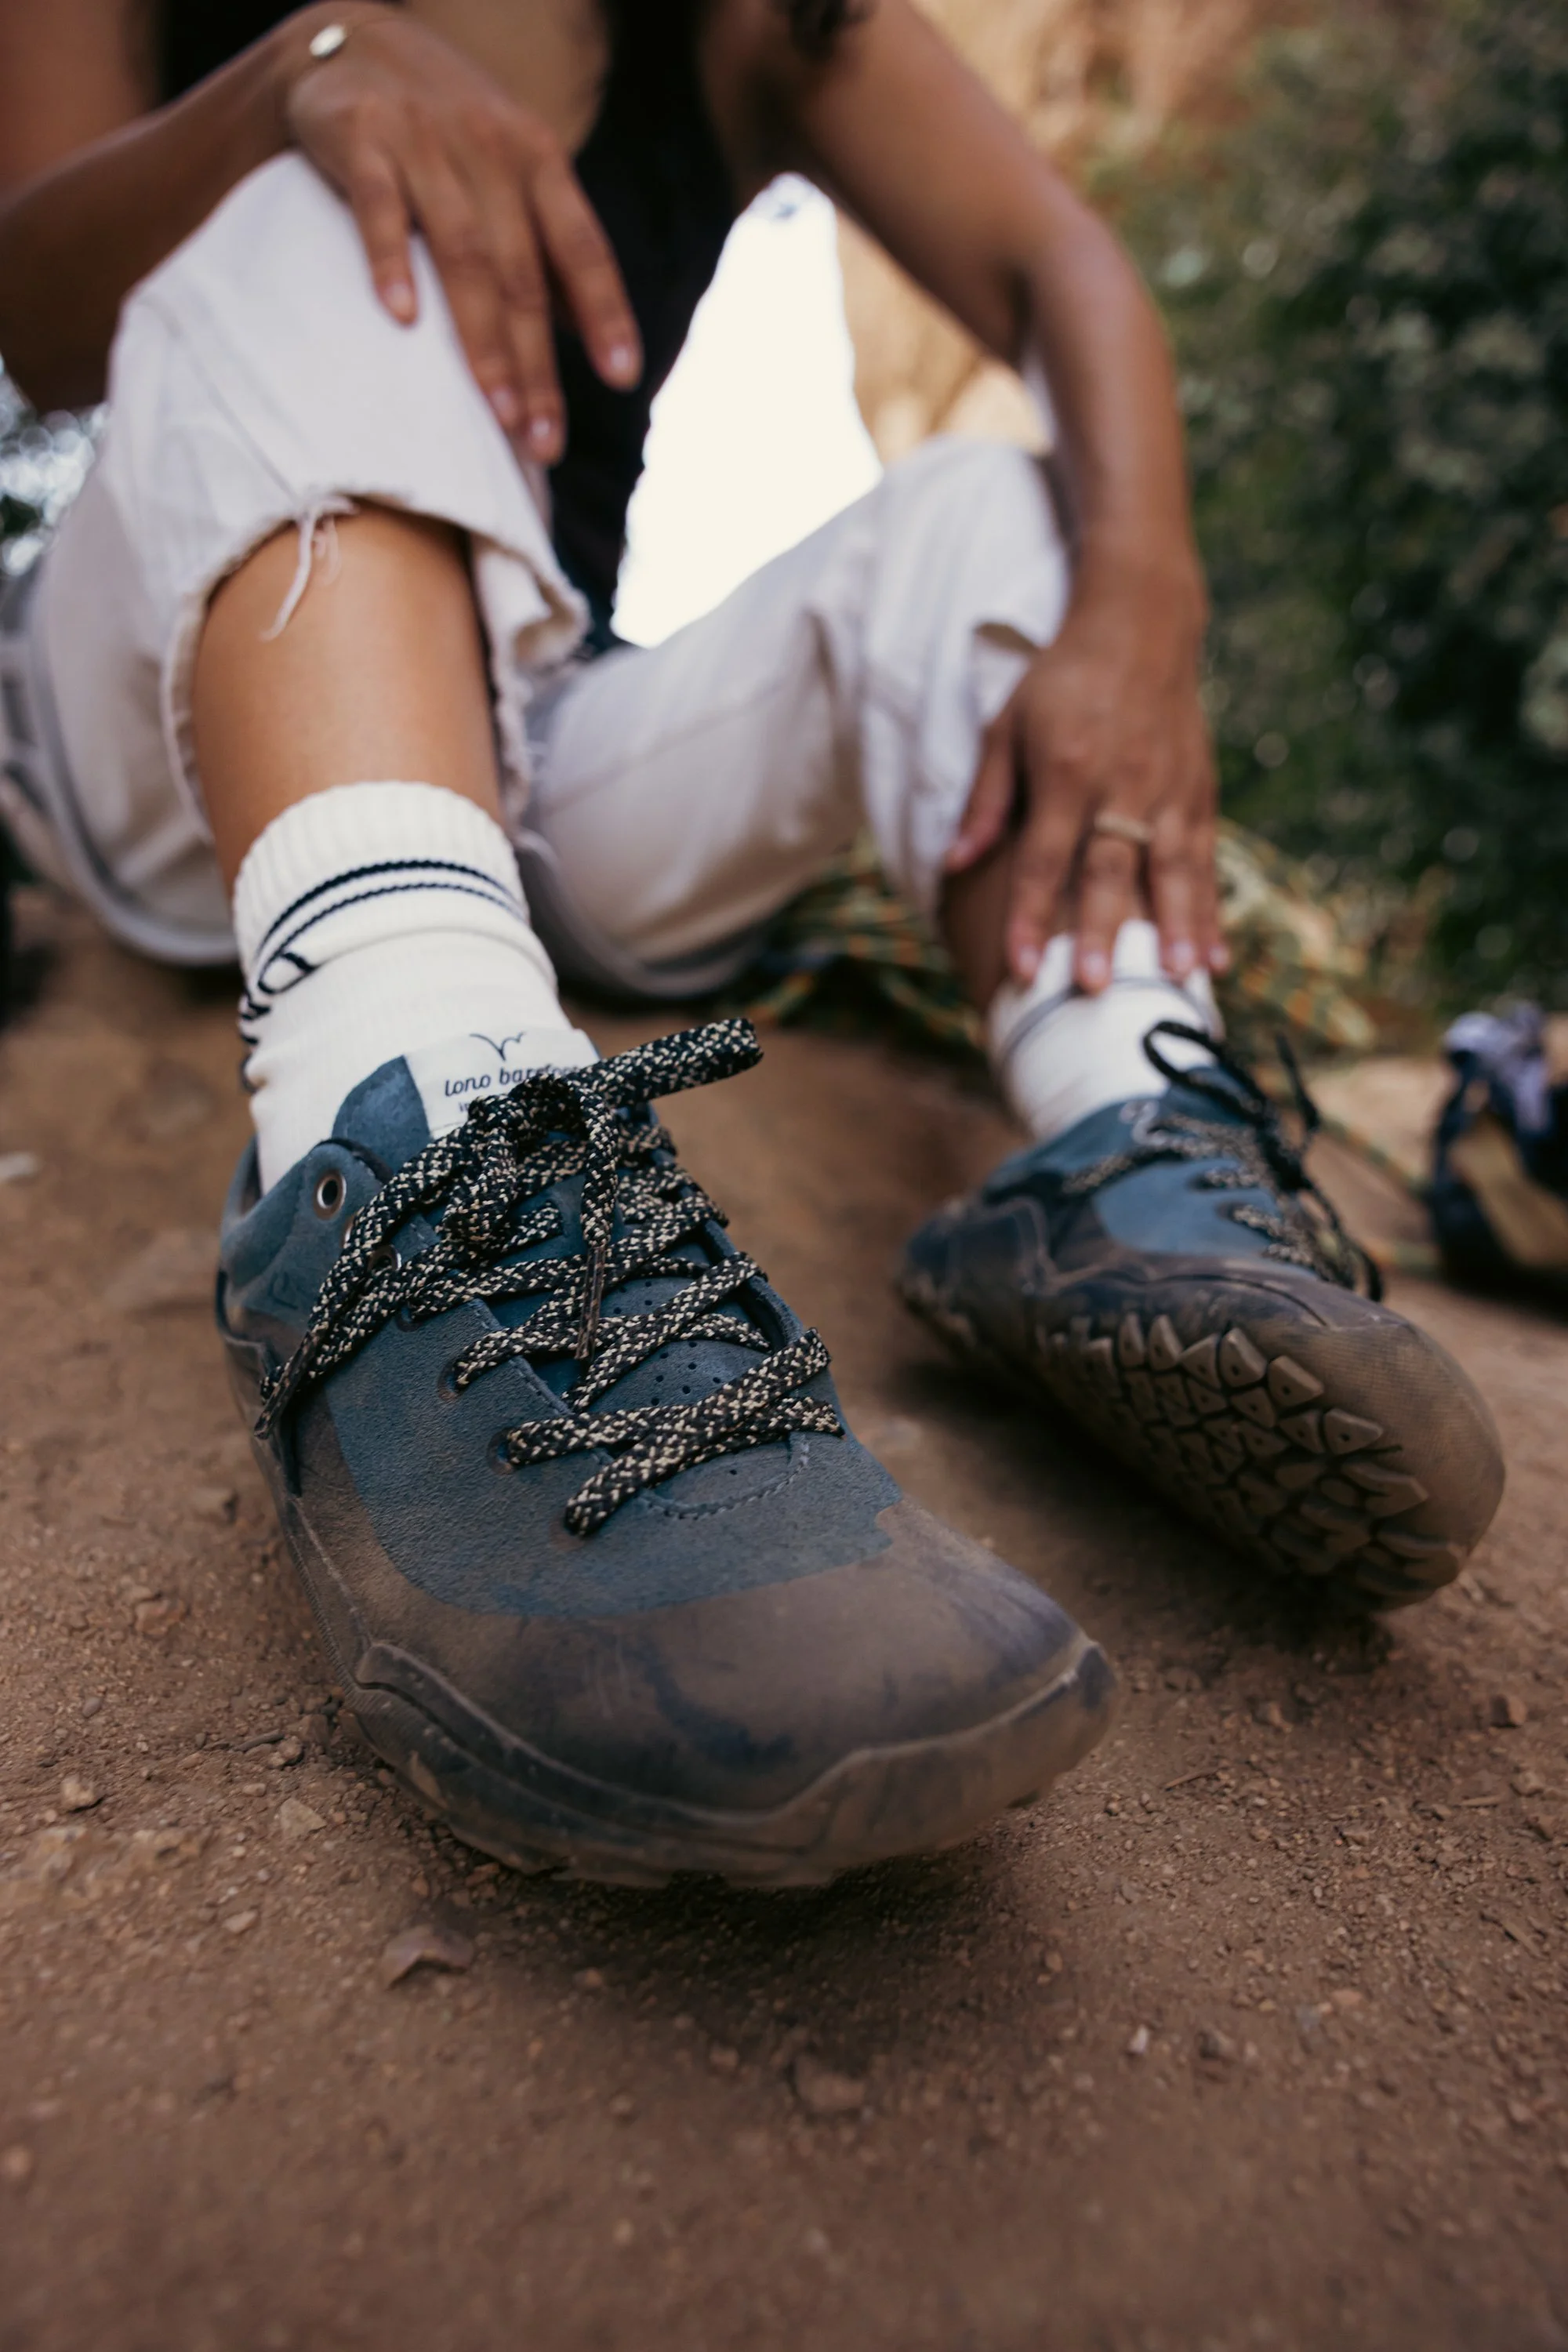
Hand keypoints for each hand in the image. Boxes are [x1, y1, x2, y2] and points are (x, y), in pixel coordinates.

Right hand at [282, 5, 640, 459]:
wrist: (356, 37)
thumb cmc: (447, 128)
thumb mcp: (511, 168)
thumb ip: (546, 243)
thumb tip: (589, 334)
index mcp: (538, 160)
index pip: (582, 246)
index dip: (605, 312)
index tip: (623, 379)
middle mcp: (491, 151)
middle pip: (522, 274)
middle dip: (537, 364)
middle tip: (545, 441)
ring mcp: (426, 144)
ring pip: (464, 253)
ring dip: (482, 340)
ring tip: (498, 412)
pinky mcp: (362, 139)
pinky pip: (379, 207)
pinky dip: (390, 260)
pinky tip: (402, 319)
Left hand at [945, 548, 1224, 993]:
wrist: (1141, 622)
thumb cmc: (1063, 680)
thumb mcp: (1008, 726)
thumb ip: (985, 799)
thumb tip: (952, 863)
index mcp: (1066, 771)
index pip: (1042, 858)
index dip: (1030, 916)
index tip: (1022, 969)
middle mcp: (1121, 784)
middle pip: (1109, 869)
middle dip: (1102, 931)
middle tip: (1096, 988)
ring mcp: (1167, 789)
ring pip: (1172, 870)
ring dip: (1173, 929)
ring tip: (1175, 981)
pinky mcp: (1199, 791)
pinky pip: (1205, 860)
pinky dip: (1209, 912)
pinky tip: (1213, 959)